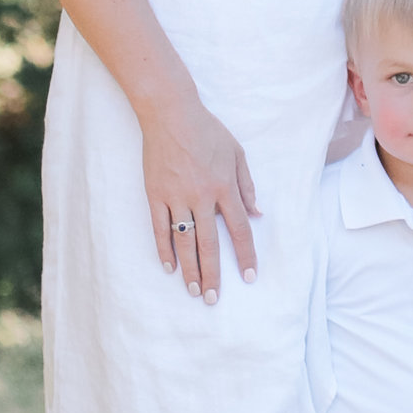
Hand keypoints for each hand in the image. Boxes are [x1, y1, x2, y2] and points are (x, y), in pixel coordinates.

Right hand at [140, 87, 258, 302]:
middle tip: (215, 299)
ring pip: (184, 242)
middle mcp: (202, 196)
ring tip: (195, 291)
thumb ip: (246, 185)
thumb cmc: (207, 130)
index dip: (245, 255)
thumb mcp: (236, 152)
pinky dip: (164, 250)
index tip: (249, 276)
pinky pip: (160, 229)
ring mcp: (176, 197)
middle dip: (214, 274)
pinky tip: (169, 268)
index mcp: (225, 187)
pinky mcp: (155, 195)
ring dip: (190, 270)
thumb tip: (257, 213)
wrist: (171, 113)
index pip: (239, 229)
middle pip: (210, 244)